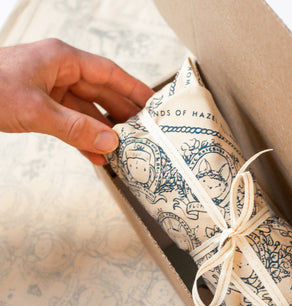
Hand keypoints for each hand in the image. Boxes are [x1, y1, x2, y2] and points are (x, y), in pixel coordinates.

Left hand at [0, 38, 153, 164]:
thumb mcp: (35, 109)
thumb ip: (75, 128)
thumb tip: (108, 141)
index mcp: (61, 59)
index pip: (108, 73)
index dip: (133, 89)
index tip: (152, 104)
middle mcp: (58, 72)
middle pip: (101, 94)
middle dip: (121, 114)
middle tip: (143, 132)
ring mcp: (49, 91)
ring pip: (86, 112)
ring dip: (102, 132)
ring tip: (123, 150)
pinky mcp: (40, 108)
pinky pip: (70, 125)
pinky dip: (83, 140)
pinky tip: (96, 156)